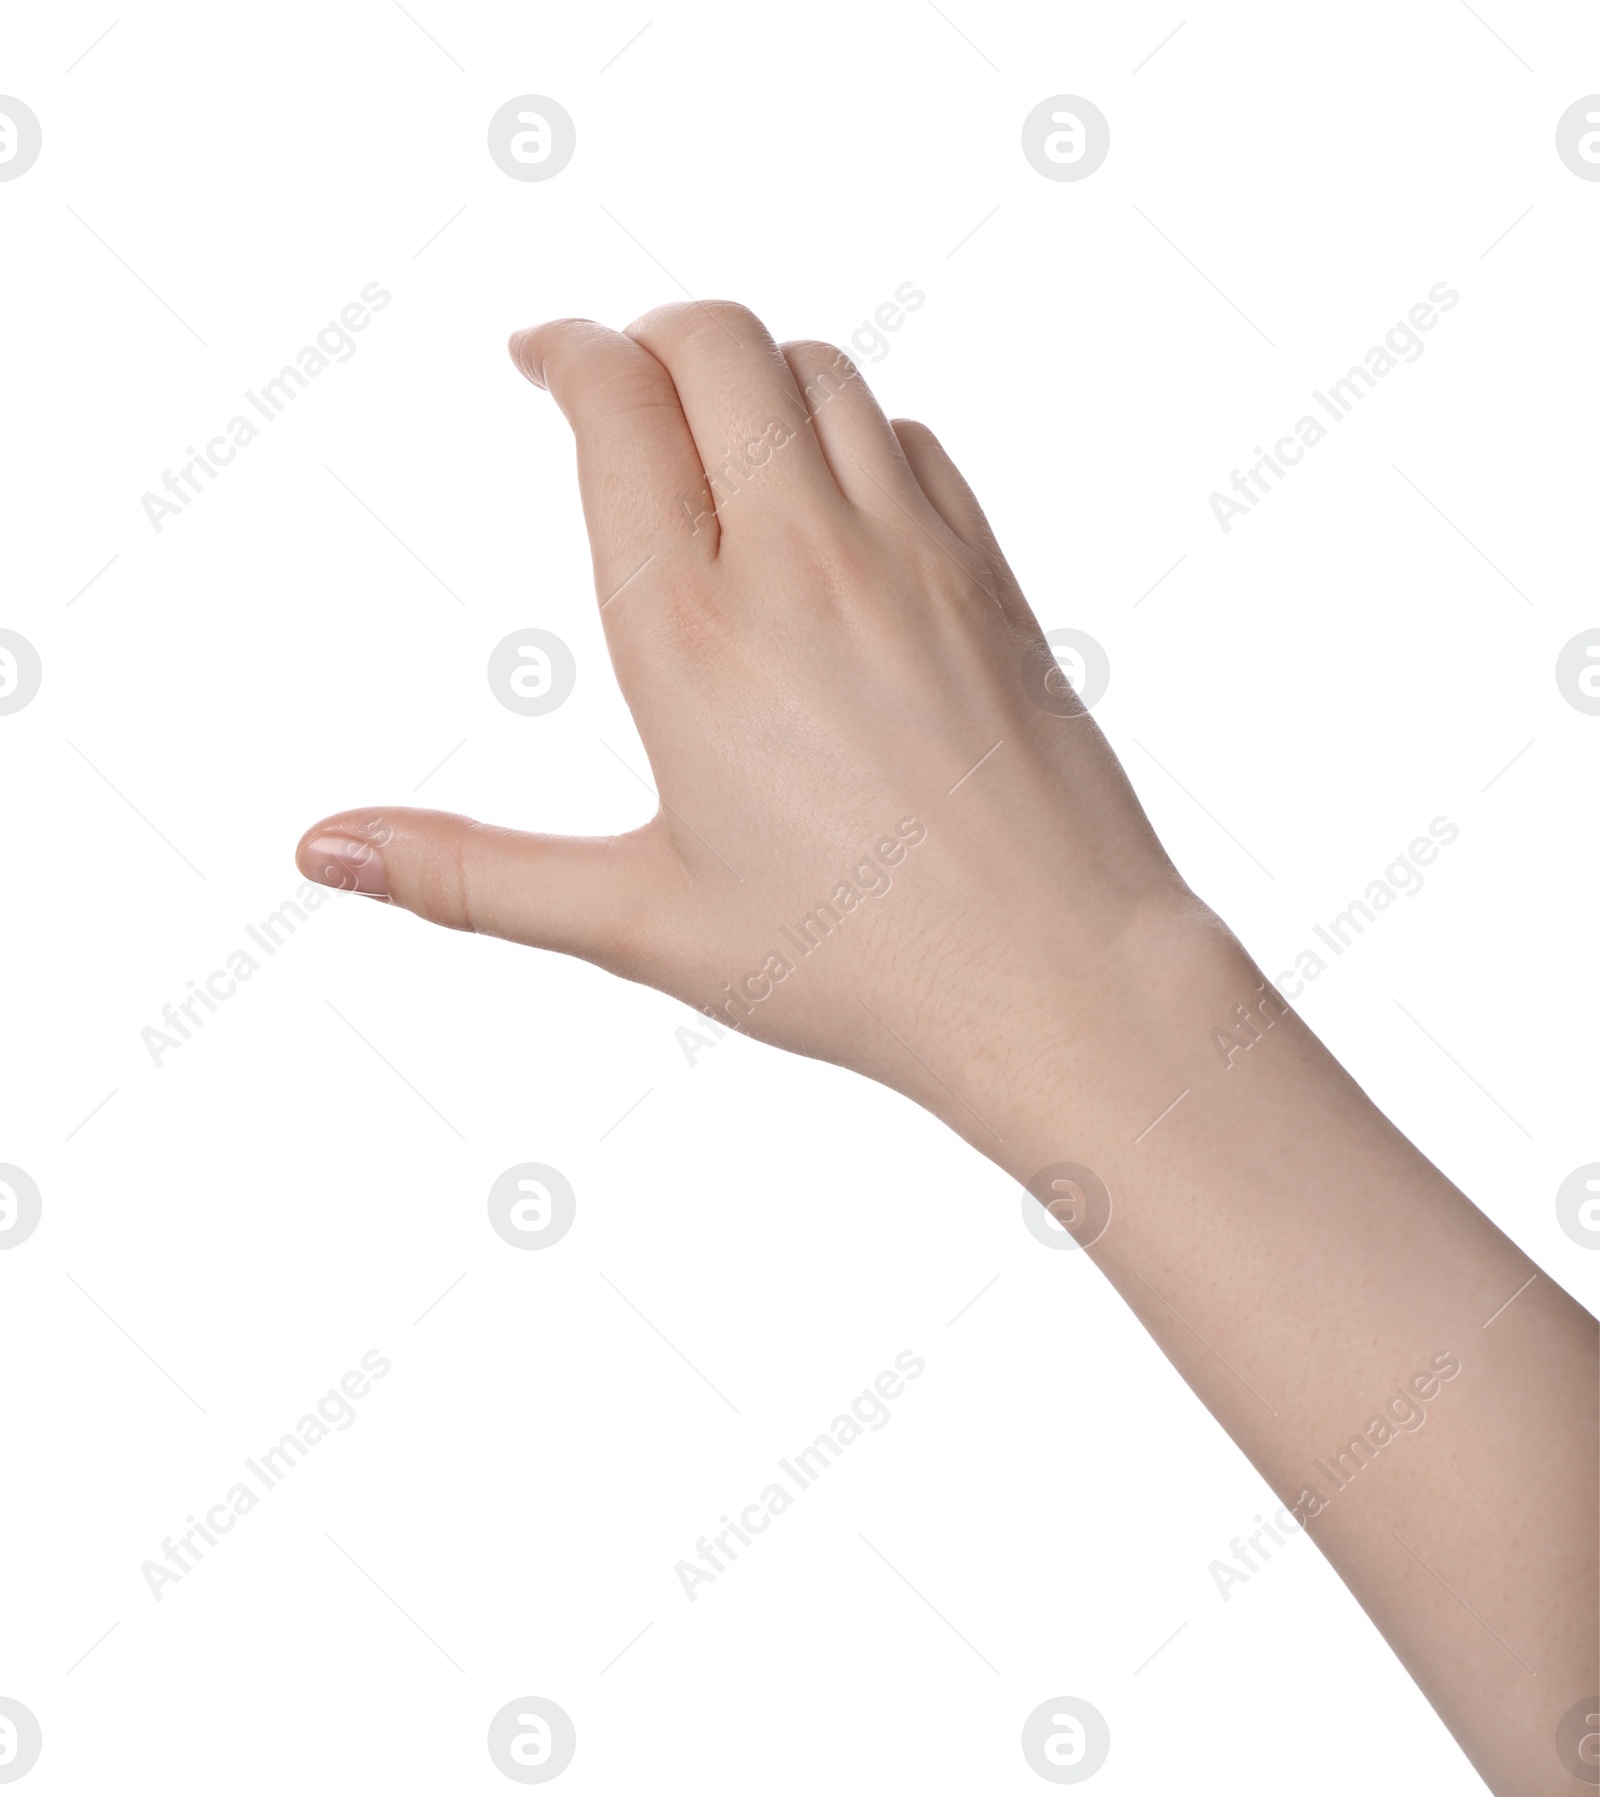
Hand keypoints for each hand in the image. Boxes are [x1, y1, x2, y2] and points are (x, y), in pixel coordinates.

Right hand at [297, 300, 1208, 1147]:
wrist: (1060, 978)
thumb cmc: (852, 966)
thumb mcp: (638, 921)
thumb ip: (469, 875)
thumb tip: (319, 849)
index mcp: (689, 635)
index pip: (616, 401)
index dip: (566, 350)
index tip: (540, 358)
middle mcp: (800, 563)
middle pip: (716, 339)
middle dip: (649, 334)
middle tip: (617, 385)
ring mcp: (910, 556)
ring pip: (819, 370)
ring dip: (750, 370)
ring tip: (712, 433)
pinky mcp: (988, 577)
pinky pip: (910, 438)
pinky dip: (850, 426)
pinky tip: (826, 496)